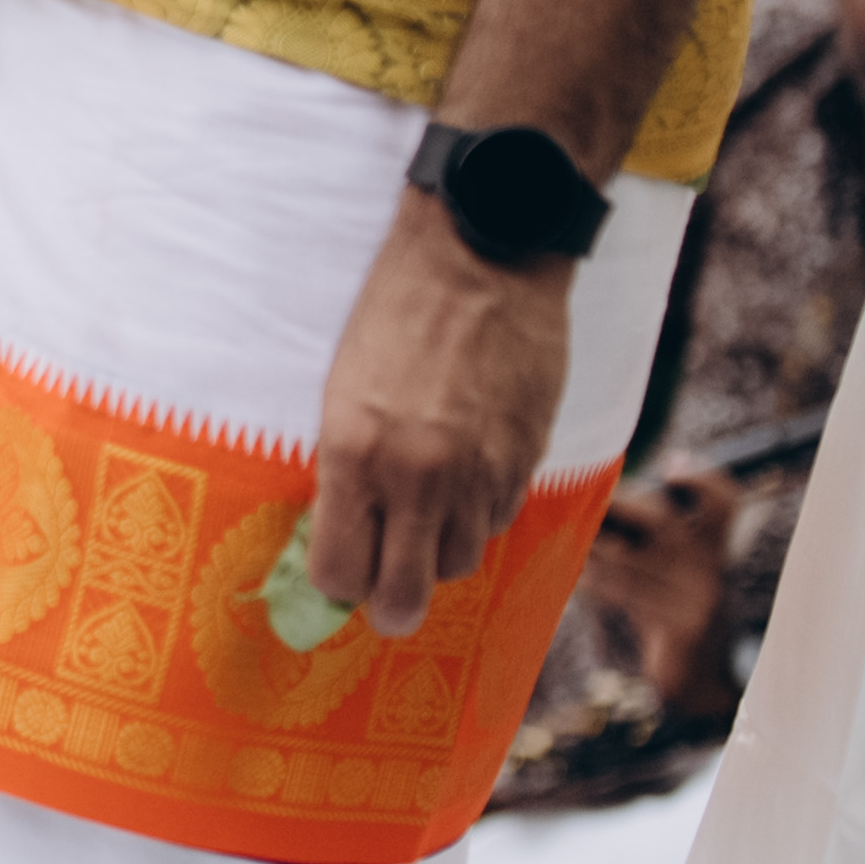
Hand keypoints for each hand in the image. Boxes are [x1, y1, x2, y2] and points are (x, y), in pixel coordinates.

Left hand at [302, 199, 573, 629]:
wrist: (483, 258)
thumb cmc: (396, 316)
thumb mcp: (343, 392)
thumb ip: (346, 470)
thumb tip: (347, 536)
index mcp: (352, 454)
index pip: (339, 570)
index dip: (339, 584)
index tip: (341, 576)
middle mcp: (416, 475)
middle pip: (404, 591)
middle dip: (391, 605)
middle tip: (387, 603)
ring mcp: (476, 473)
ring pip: (457, 560)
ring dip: (438, 551)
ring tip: (425, 518)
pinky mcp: (525, 460)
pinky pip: (497, 521)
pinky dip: (479, 515)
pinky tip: (467, 479)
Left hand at [574, 466, 744, 706]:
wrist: (698, 680)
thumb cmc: (672, 612)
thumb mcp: (675, 571)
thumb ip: (653, 536)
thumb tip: (596, 498)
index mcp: (713, 548)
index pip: (724, 502)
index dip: (703, 479)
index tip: (671, 466)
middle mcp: (711, 568)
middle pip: (660, 521)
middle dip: (614, 508)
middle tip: (578, 501)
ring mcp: (698, 598)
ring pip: (631, 557)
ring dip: (589, 545)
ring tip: (560, 536)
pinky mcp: (681, 627)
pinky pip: (626, 593)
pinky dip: (594, 579)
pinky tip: (574, 573)